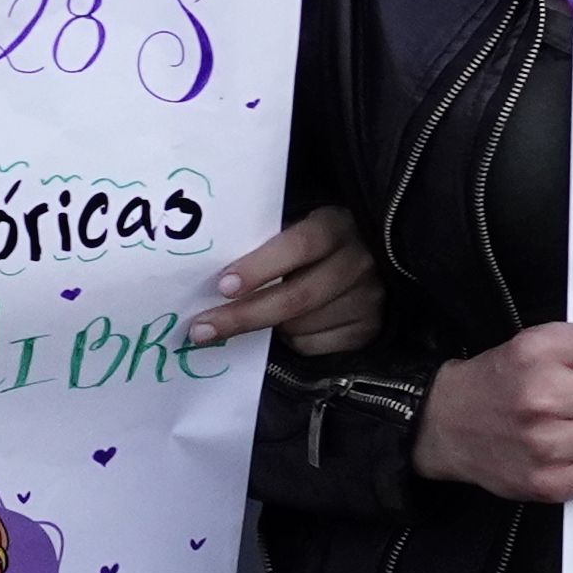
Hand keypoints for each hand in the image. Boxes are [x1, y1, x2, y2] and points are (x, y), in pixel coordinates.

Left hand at [193, 201, 387, 354]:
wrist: (368, 263)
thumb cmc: (313, 247)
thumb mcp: (298, 231)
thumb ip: (267, 246)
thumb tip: (208, 279)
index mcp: (337, 226)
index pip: (300, 245)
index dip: (260, 267)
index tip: (222, 286)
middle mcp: (359, 261)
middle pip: (297, 296)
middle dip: (245, 315)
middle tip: (203, 329)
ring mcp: (368, 298)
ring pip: (300, 326)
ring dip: (269, 328)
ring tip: (255, 319)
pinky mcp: (369, 329)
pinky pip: (314, 346)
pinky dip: (293, 342)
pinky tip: (291, 329)